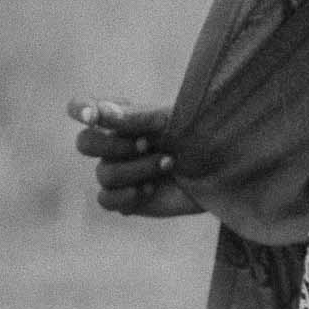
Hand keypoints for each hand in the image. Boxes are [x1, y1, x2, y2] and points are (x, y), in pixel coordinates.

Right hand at [67, 97, 200, 217]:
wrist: (227, 170)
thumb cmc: (203, 137)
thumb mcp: (175, 121)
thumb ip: (137, 117)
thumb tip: (100, 112)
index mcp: (124, 117)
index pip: (84, 108)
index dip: (80, 110)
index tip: (92, 116)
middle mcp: (117, 144)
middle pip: (85, 143)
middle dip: (114, 145)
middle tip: (148, 144)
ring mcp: (121, 171)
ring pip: (104, 174)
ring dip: (137, 169)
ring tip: (169, 163)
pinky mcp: (128, 198)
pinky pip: (106, 200)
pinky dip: (126, 195)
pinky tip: (150, 189)